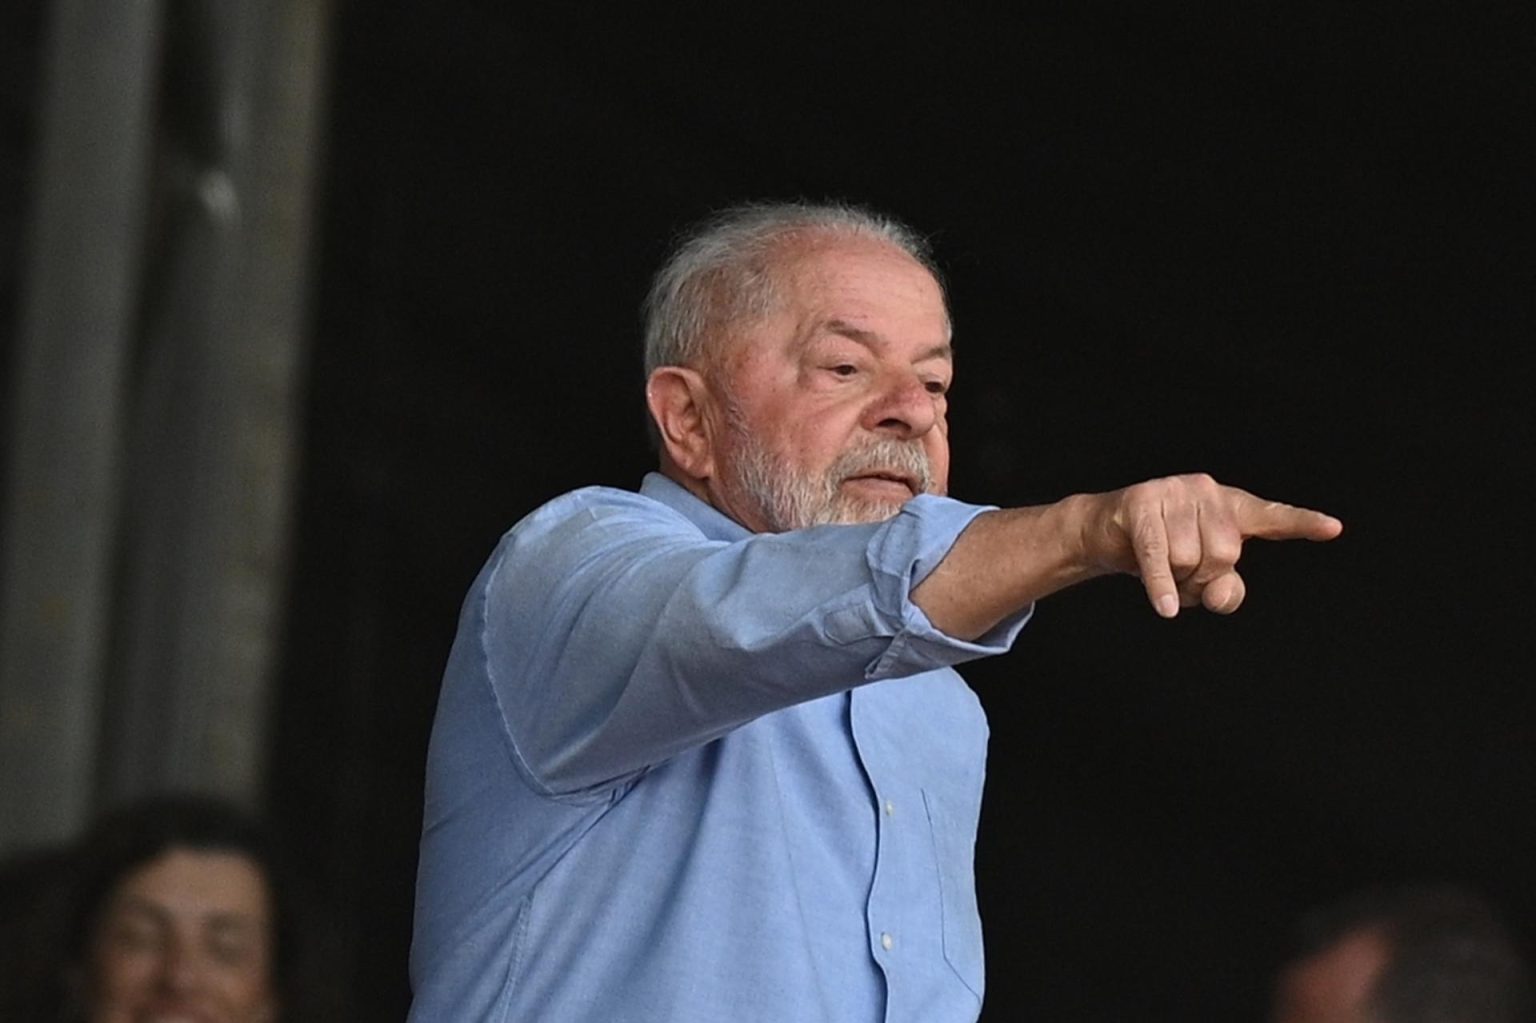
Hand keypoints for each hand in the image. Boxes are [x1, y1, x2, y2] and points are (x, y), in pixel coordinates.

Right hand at [1085, 473, 1342, 617]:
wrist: (1104, 532)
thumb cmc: (1161, 553)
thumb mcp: (1199, 577)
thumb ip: (1224, 591)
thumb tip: (1220, 594)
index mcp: (1229, 506)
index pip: (1271, 516)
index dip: (1301, 524)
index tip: (1333, 528)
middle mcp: (1206, 491)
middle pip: (1225, 553)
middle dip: (1202, 578)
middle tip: (1181, 576)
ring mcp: (1173, 492)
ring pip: (1189, 558)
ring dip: (1173, 580)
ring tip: (1160, 570)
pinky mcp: (1140, 503)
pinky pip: (1157, 556)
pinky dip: (1161, 587)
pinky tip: (1164, 608)